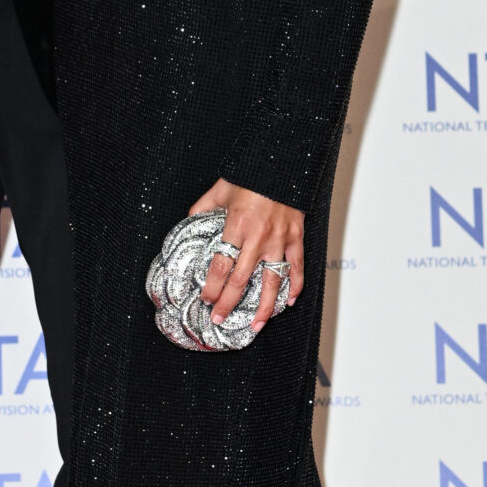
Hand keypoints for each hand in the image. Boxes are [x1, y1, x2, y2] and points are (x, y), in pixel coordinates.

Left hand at [188, 179, 304, 329]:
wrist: (282, 162)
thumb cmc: (251, 174)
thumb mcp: (220, 189)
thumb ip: (203, 208)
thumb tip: (190, 221)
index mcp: (236, 226)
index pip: (221, 266)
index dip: (212, 287)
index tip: (206, 298)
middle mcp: (258, 237)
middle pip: (241, 280)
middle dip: (229, 303)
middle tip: (220, 317)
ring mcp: (279, 240)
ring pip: (272, 282)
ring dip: (264, 307)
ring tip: (257, 325)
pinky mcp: (296, 237)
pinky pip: (296, 267)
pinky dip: (294, 286)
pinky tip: (289, 301)